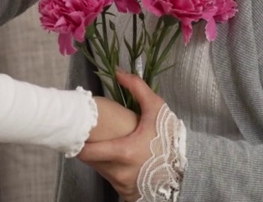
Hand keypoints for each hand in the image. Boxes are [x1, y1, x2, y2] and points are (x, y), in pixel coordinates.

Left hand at [78, 71, 163, 201]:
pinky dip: (110, 169)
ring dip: (99, 158)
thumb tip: (118, 72)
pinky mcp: (127, 193)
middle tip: (91, 136)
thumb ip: (138, 88)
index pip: (86, 152)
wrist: (183, 167)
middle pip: (90, 161)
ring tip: (105, 143)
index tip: (79, 132)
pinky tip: (116, 158)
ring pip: (99, 170)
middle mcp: (120, 172)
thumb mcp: (157, 109)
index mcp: (124, 152)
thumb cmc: (167, 137)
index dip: (79, 142)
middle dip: (89, 148)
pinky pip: (110, 179)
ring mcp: (123, 185)